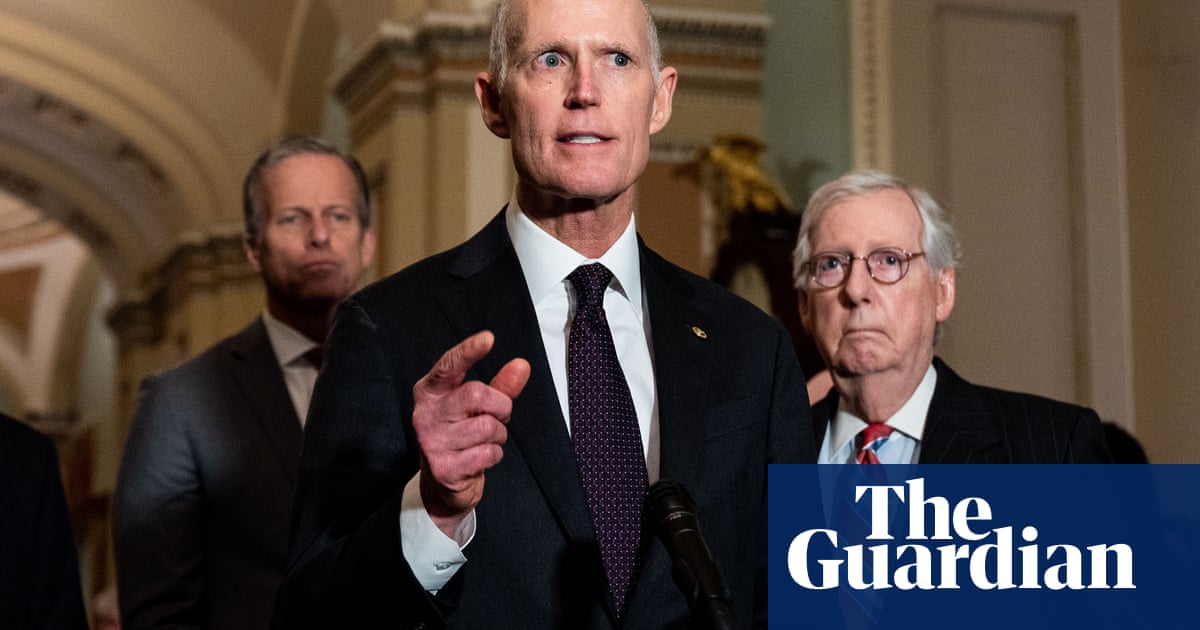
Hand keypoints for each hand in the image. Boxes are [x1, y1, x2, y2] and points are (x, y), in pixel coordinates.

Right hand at [412, 331, 529, 536]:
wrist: (444, 483)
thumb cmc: (461, 436)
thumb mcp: (480, 407)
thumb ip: (501, 385)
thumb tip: (521, 365)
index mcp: (430, 392)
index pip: (449, 366)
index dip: (469, 351)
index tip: (488, 339)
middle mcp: (426, 413)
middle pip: (477, 394)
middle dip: (501, 405)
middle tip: (499, 415)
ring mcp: (432, 441)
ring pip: (487, 426)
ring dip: (498, 434)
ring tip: (486, 440)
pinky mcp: (443, 467)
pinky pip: (487, 453)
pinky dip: (494, 454)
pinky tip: (481, 457)